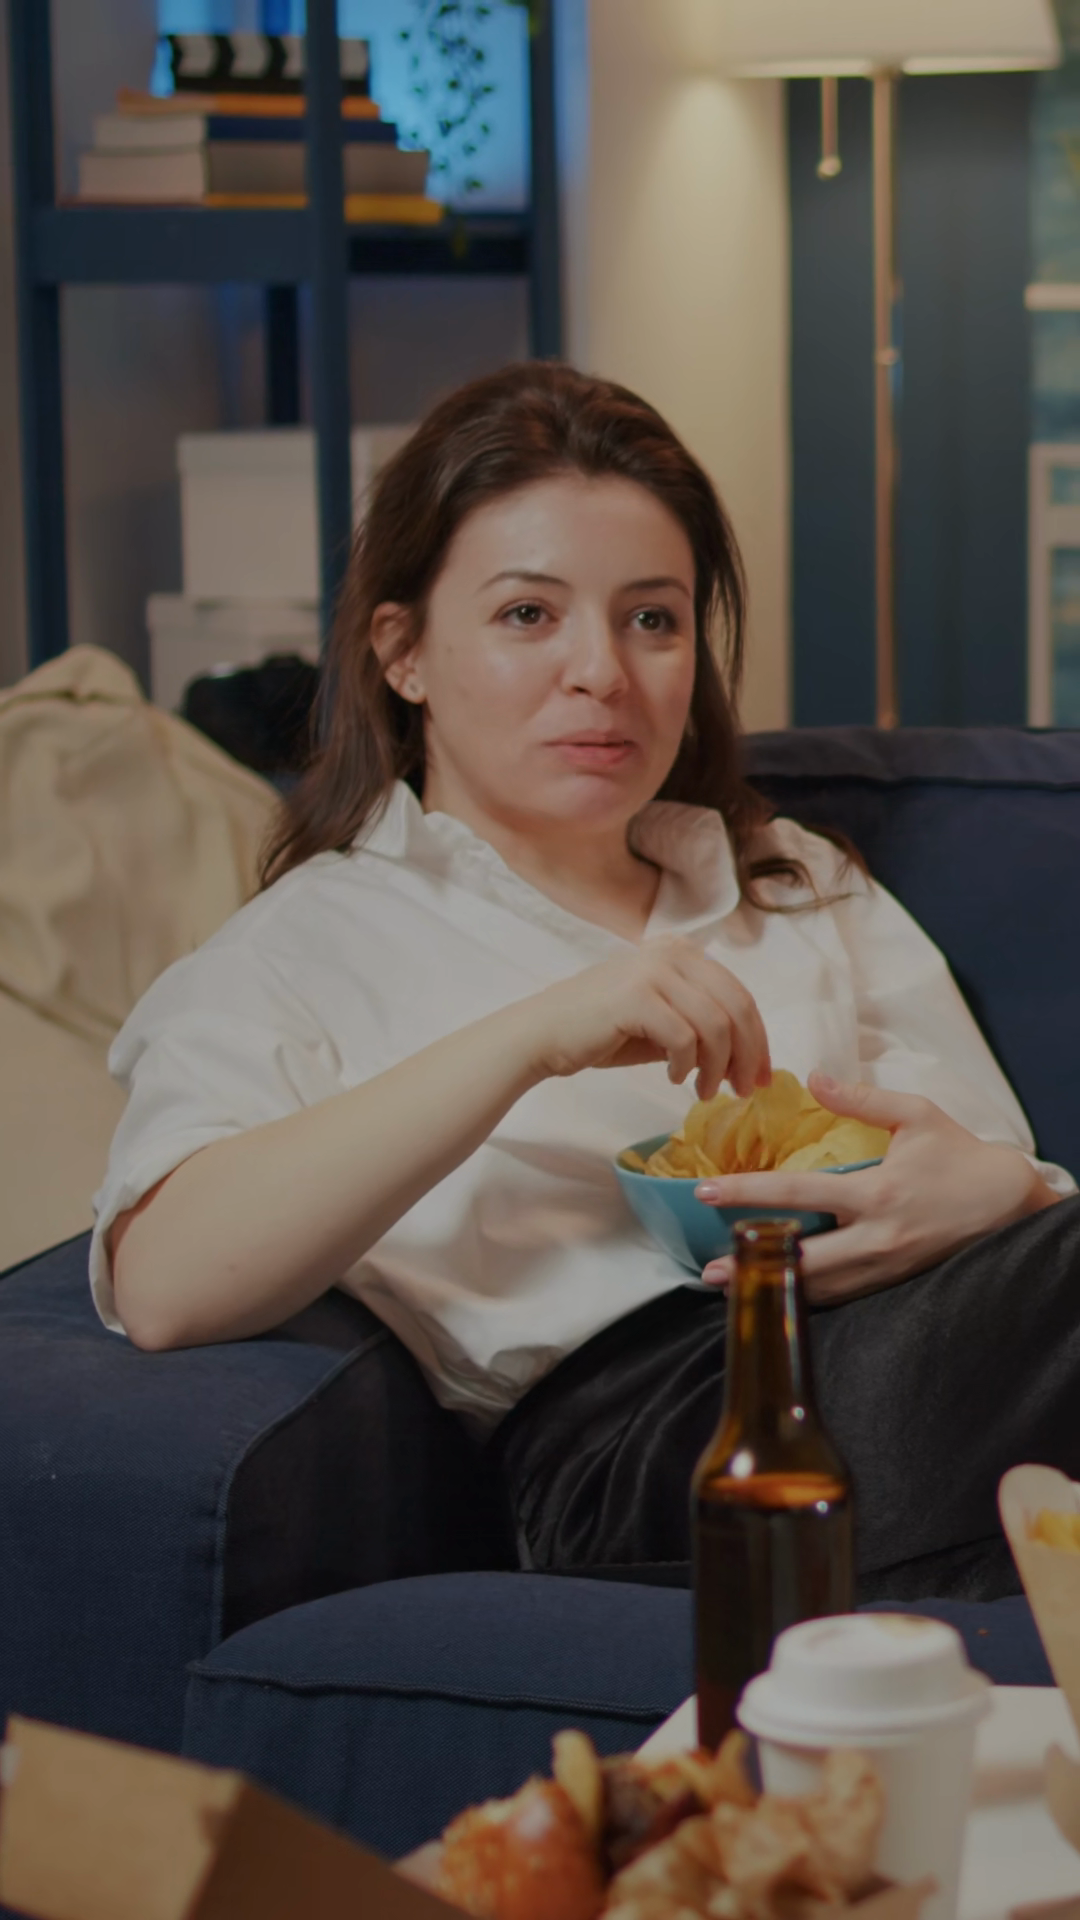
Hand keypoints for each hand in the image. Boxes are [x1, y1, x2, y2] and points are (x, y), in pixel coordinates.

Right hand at [518, 938, 770, 1099]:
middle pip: (737, 1007)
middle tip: (744, 1090)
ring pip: (715, 1026)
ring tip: (704, 1092)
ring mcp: (653, 971)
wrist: (543, 1033)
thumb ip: (702, 1027)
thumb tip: (748, 1058)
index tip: (761, 1076)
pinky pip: (685, 1038)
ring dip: (717, 1068)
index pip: (740, 995)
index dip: (758, 1039)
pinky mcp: (636, 996)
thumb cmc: (602, 1031)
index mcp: (682, 952)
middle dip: (748, 1056)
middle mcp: (672, 953)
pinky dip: (687, 1065)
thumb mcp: (663, 1021)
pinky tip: (674, 1078)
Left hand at [696, 1071, 1060, 1302]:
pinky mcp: (893, 1283)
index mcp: (875, 1193)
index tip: (708, 1191)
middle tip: (709, 1269)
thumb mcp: (916, 1116)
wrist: (1009, 1205)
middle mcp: (875, 1238)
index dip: (748, 1193)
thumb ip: (862, 1099)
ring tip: (733, 1287)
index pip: (797, 1193)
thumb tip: (813, 1078)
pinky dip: (809, 1294)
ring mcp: (884, 1268)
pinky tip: (780, 1292)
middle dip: (753, 1267)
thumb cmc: (960, 1156)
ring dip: (775, 1288)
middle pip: (801, 1260)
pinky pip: (844, 1295)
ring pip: (821, 1287)